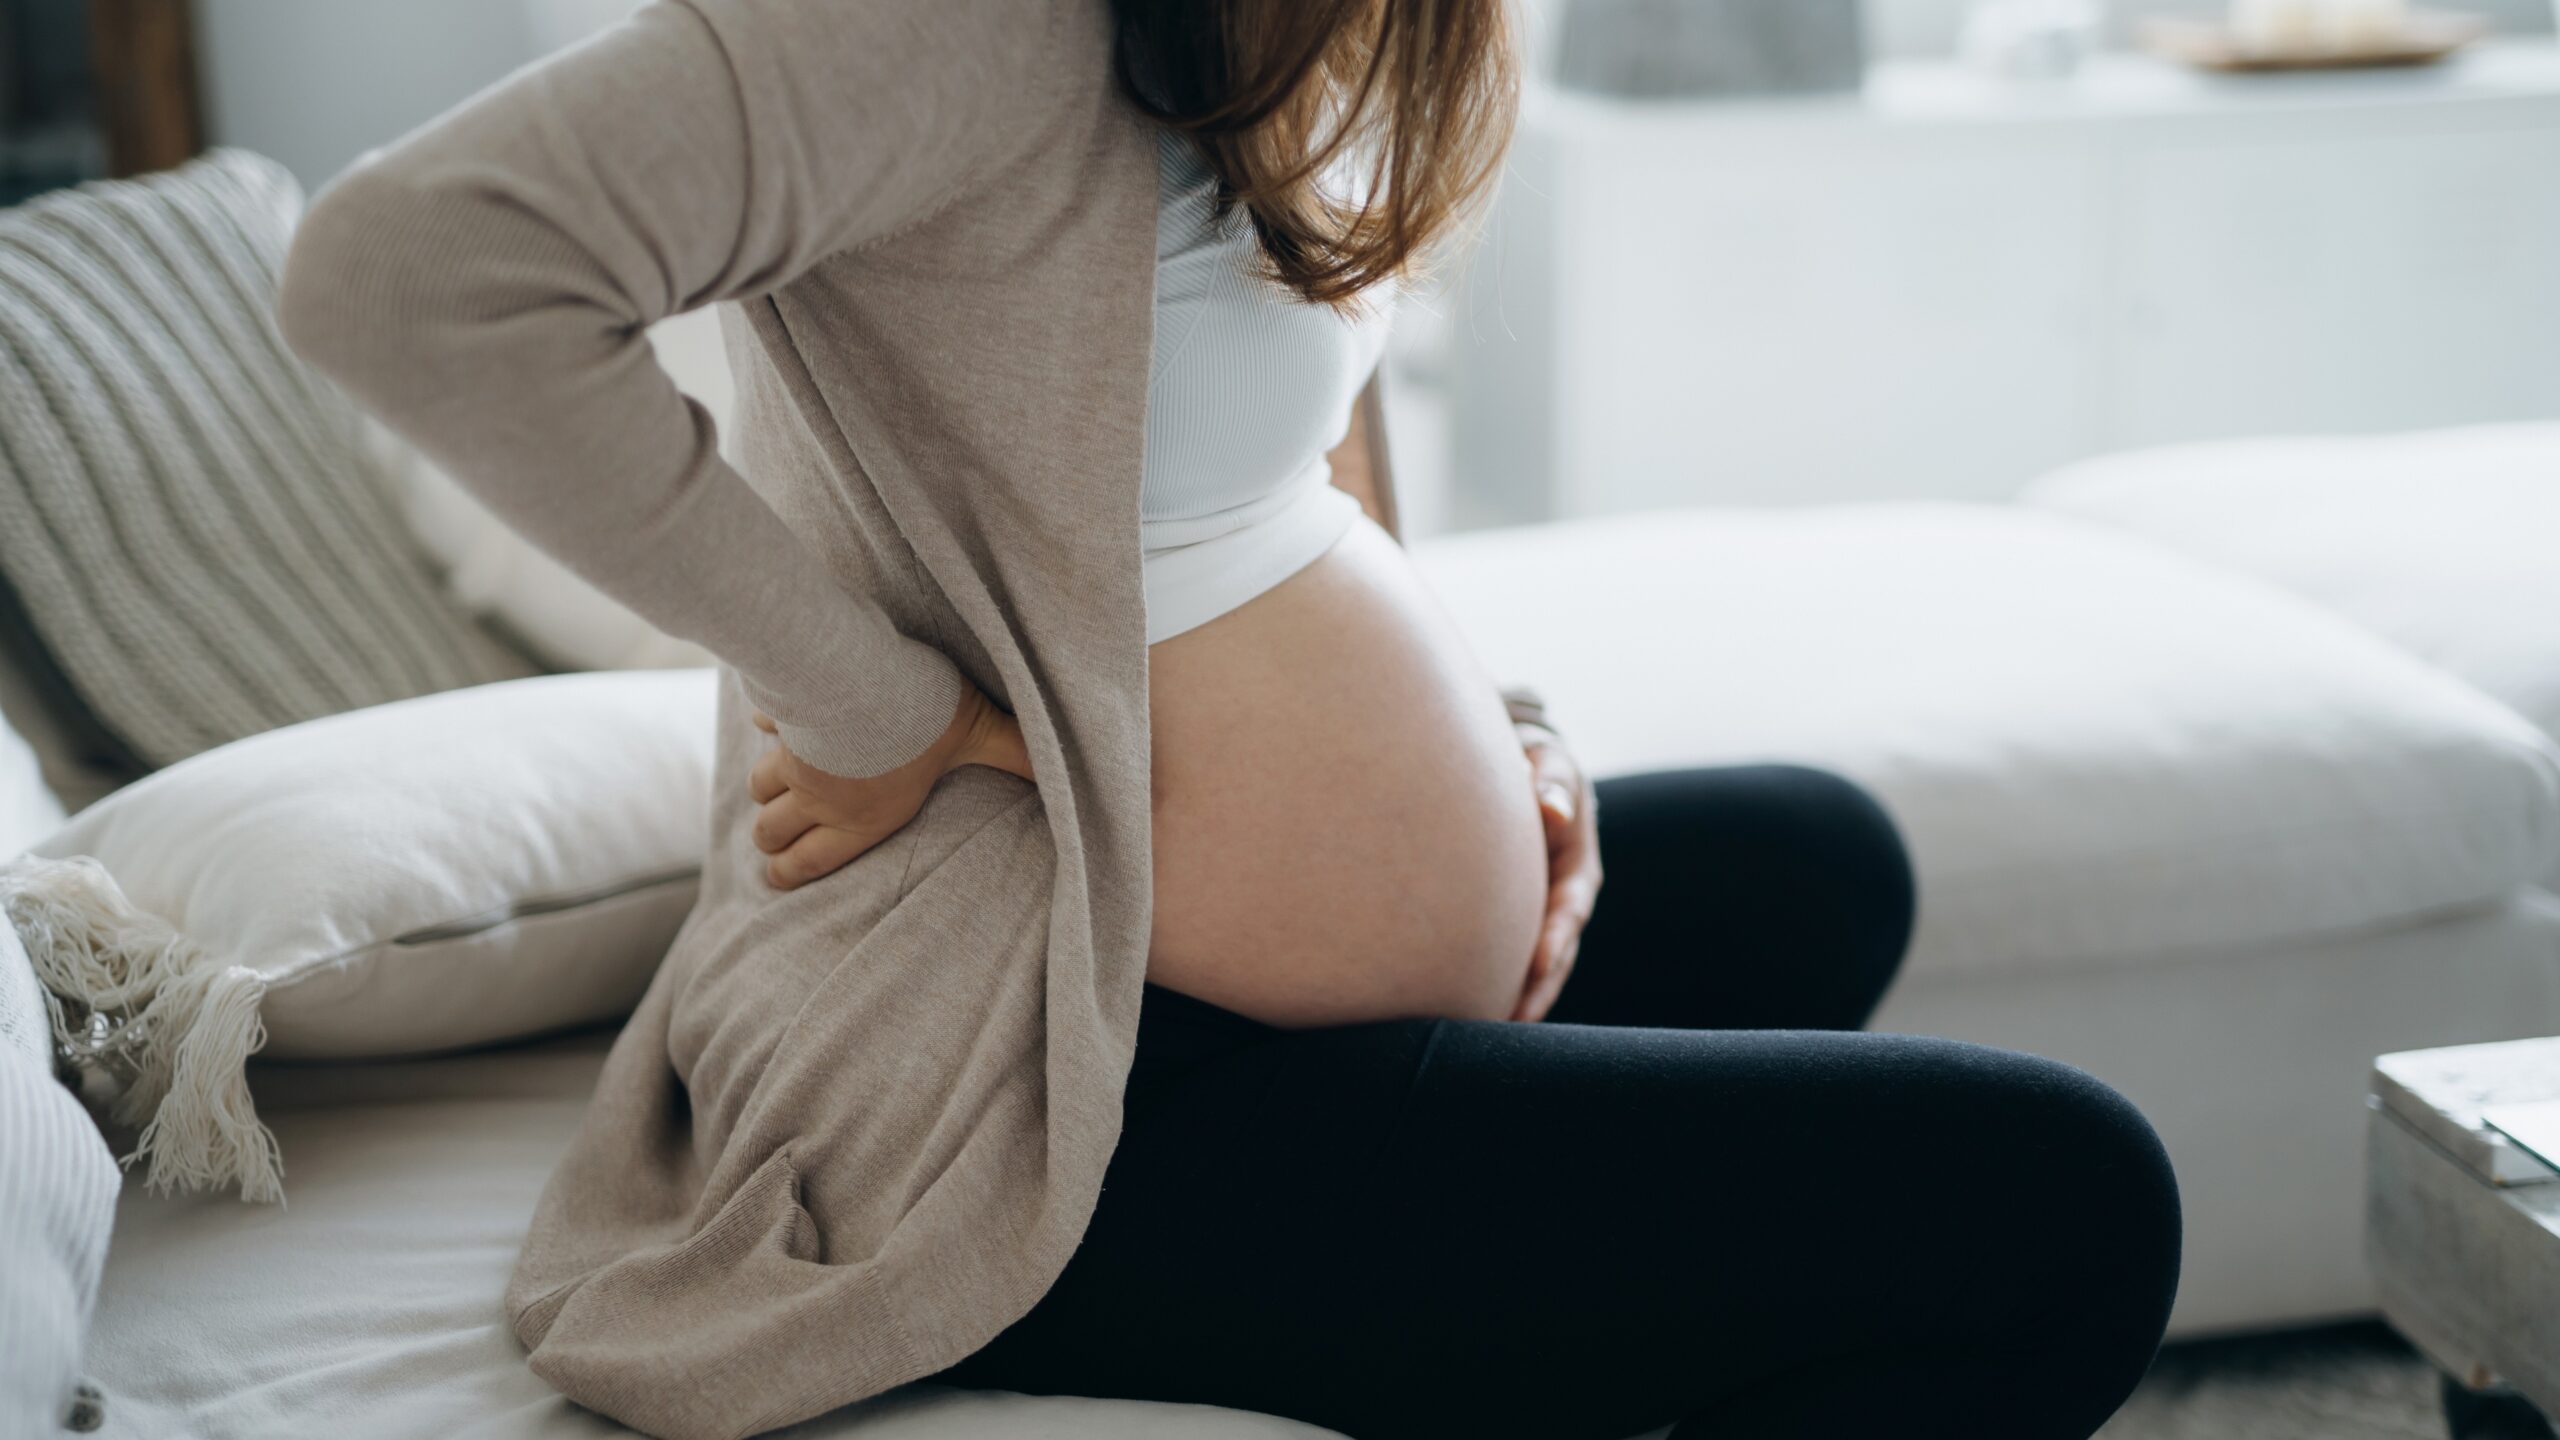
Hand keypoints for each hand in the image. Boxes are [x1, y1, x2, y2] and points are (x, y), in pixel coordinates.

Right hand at [748, 686, 1032, 890]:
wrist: (865, 678)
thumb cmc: (924, 716)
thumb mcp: (981, 735)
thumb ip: (1015, 755)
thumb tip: (1063, 774)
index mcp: (864, 818)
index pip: (813, 861)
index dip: (789, 874)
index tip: (776, 877)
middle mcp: (821, 797)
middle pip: (771, 831)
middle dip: (769, 837)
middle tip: (772, 836)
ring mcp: (792, 760)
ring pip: (758, 787)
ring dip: (763, 789)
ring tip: (770, 787)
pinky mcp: (779, 718)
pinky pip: (764, 724)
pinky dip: (769, 722)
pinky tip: (776, 716)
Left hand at [1512, 732, 1602, 1022]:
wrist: (1526, 775)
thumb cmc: (1539, 767)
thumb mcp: (1552, 765)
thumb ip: (1553, 782)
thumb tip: (1552, 808)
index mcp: (1578, 869)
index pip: (1569, 911)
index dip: (1556, 938)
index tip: (1539, 963)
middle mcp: (1563, 903)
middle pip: (1555, 957)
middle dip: (1537, 990)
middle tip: (1512, 1021)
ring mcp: (1540, 920)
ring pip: (1532, 970)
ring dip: (1515, 1000)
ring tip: (1484, 1034)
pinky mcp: (1516, 927)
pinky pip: (1505, 962)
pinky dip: (1493, 986)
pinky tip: (1463, 1013)